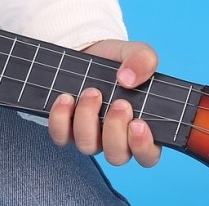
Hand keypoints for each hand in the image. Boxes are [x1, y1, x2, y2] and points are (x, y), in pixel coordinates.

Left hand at [47, 39, 161, 166]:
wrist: (90, 52)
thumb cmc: (119, 61)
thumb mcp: (137, 52)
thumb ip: (144, 60)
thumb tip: (128, 80)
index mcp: (140, 127)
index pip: (148, 155)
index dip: (143, 146)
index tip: (138, 123)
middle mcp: (116, 138)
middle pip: (116, 156)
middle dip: (115, 131)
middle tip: (118, 104)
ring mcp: (90, 137)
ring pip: (88, 147)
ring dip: (88, 120)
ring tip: (91, 92)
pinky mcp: (66, 130)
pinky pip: (60, 137)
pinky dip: (61, 119)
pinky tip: (66, 98)